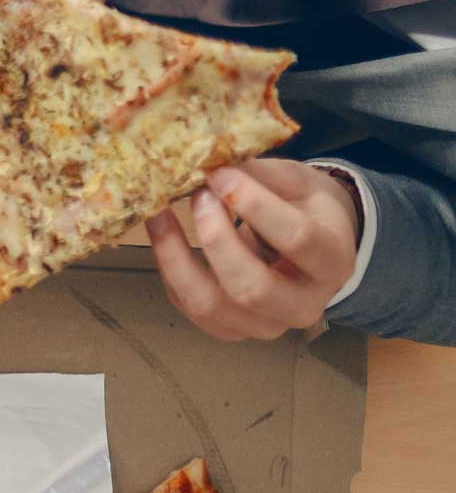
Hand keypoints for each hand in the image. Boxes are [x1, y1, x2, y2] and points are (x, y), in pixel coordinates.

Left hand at [143, 161, 362, 339]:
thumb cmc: (304, 208)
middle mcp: (305, 304)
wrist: (311, 247)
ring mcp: (265, 325)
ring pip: (211, 305)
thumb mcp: (296, 183)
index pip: (297, 238)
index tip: (220, 175)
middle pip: (251, 287)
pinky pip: (189, 306)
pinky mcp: (230, 331)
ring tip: (159, 215)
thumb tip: (211, 161)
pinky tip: (162, 235)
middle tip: (197, 196)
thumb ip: (261, 175)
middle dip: (215, 239)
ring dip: (177, 258)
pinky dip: (169, 269)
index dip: (254, 205)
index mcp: (334, 261)